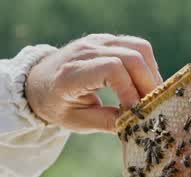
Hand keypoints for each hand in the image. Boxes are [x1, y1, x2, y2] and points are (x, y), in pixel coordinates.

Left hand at [25, 34, 163, 132]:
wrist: (39, 82)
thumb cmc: (56, 104)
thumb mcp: (76, 121)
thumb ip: (105, 122)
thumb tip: (136, 123)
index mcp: (72, 72)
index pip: (112, 69)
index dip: (130, 90)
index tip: (135, 111)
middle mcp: (85, 51)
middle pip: (131, 57)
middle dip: (147, 84)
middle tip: (152, 107)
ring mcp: (97, 41)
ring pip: (139, 48)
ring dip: (151, 73)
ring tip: (149, 96)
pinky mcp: (106, 40)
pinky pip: (136, 46)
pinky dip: (146, 65)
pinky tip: (142, 84)